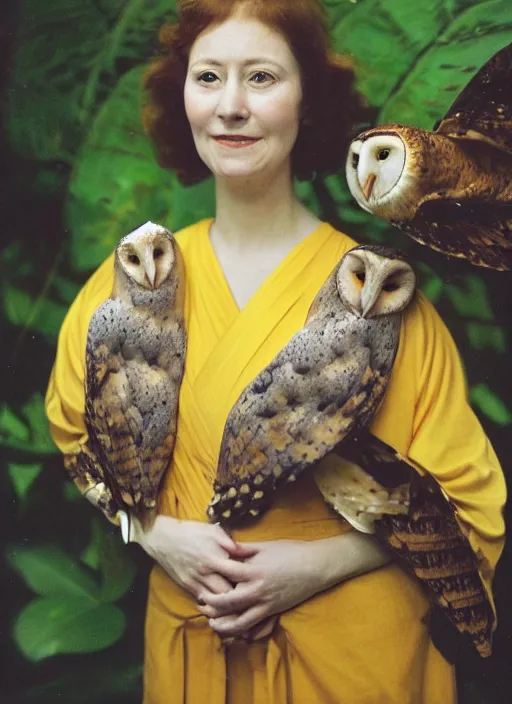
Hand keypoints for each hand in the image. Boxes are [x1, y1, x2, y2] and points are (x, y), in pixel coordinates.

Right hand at [131, 515, 255, 599]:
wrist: (163, 539)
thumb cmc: (190, 531)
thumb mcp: (213, 531)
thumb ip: (231, 543)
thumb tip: (248, 552)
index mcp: (214, 558)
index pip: (236, 576)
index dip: (248, 581)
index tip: (257, 580)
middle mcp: (205, 573)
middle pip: (227, 594)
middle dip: (239, 596)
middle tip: (249, 593)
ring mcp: (195, 582)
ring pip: (215, 602)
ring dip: (226, 603)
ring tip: (237, 601)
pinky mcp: (187, 587)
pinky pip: (203, 601)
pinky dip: (213, 603)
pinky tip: (220, 601)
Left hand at [196, 539, 328, 637]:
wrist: (315, 566)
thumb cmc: (291, 552)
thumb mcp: (265, 546)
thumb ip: (244, 549)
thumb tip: (225, 547)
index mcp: (254, 570)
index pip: (226, 572)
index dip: (211, 572)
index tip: (201, 569)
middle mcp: (257, 590)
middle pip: (227, 602)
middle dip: (211, 603)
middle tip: (200, 601)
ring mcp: (266, 604)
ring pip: (239, 622)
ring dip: (222, 624)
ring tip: (212, 621)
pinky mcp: (273, 612)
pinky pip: (254, 626)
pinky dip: (241, 630)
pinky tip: (232, 628)